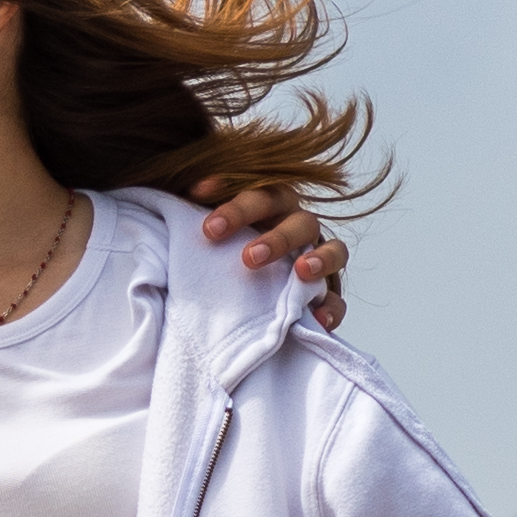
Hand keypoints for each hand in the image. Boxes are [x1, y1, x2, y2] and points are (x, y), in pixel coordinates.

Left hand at [188, 176, 346, 317]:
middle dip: (276, 238)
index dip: (237, 204)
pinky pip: (336, 300)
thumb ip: (204, 217)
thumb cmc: (226, 247)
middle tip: (249, 258)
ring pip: (333, 251)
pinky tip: (320, 321)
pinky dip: (332, 309)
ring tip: (302, 272)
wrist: (248, 284)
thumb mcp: (214, 228)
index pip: (262, 195)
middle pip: (300, 221)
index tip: (205, 214)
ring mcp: (318, 258)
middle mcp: (298, 227)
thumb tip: (180, 196)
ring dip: (320, 259)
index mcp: (272, 206)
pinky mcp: (325, 293)